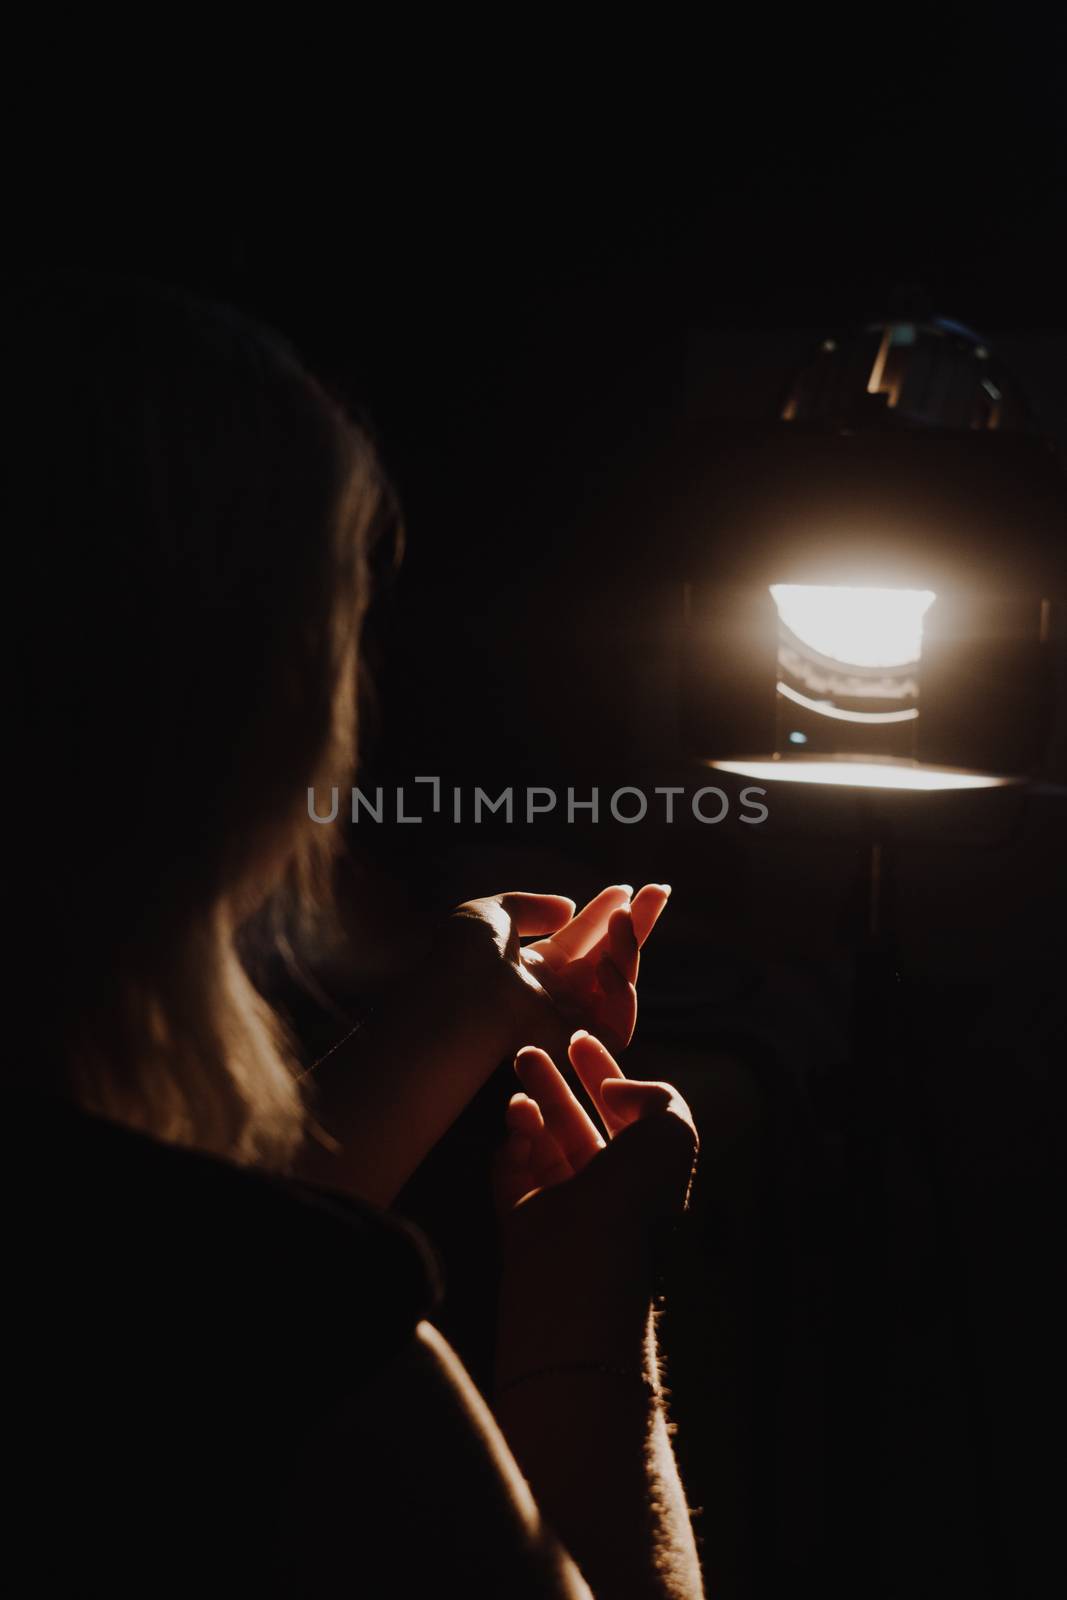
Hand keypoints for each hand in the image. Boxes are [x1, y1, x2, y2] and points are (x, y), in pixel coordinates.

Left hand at [447, 883, 670, 1059]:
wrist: (458, 1001)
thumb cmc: (464, 959)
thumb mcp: (492, 914)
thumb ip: (532, 905)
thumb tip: (568, 906)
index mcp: (531, 968)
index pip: (579, 939)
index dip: (602, 913)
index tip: (623, 887)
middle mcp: (553, 995)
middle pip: (607, 958)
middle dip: (635, 924)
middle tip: (658, 890)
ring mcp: (569, 1021)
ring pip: (618, 985)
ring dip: (629, 947)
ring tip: (624, 915)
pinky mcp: (580, 1046)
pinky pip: (619, 1023)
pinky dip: (621, 992)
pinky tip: (607, 964)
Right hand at [493, 1033, 697, 1375]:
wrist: (579, 1274)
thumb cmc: (633, 1203)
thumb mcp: (674, 1135)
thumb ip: (657, 1096)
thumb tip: (612, 1091)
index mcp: (648, 1172)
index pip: (625, 1112)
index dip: (605, 1072)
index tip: (577, 1038)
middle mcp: (607, 1190)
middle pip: (576, 1122)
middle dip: (555, 1084)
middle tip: (527, 1052)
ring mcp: (563, 1208)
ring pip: (542, 1144)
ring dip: (529, 1108)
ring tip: (516, 1085)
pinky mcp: (522, 1223)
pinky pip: (511, 1174)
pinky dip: (509, 1148)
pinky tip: (514, 1133)